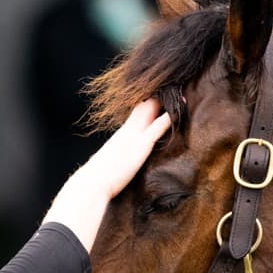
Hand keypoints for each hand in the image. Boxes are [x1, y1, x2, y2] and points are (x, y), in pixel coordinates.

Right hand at [48, 99, 171, 248]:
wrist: (91, 184)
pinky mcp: (140, 146)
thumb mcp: (107, 166)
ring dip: (166, 102)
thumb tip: (113, 167)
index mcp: (120, 136)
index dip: (147, 103)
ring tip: (181, 94)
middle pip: (144, 106)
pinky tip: (179, 110)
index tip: (159, 96)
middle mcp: (127, 131)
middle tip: (173, 88)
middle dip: (158, 97)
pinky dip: (169, 117)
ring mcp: (134, 137)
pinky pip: (157, 127)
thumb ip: (114, 161)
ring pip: (152, 111)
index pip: (135, 113)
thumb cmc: (96, 180)